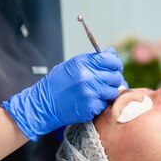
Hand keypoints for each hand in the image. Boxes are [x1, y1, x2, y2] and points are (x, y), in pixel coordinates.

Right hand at [1, 51, 123, 140]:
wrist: (44, 103)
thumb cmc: (58, 83)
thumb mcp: (73, 65)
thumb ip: (93, 60)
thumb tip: (112, 53)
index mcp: (83, 63)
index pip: (111, 60)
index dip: (116, 64)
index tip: (115, 68)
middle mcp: (88, 77)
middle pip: (115, 77)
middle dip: (113, 80)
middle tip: (105, 83)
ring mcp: (90, 93)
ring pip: (113, 92)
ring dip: (108, 93)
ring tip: (97, 93)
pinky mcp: (91, 107)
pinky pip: (105, 104)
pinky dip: (100, 104)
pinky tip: (90, 102)